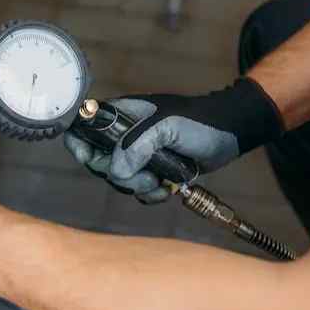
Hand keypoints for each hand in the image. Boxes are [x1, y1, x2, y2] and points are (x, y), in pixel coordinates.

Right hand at [63, 78, 283, 202]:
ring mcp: (138, 155)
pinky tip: (168, 188)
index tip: (90, 158)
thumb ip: (138, 144)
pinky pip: (138, 191)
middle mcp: (125, 135)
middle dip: (119, 174)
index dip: (80, 144)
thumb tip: (116, 170)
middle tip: (146, 175)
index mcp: (122, 115)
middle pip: (98, 161)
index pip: (84, 126)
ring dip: (138, 186)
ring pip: (118, 180)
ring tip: (162, 181)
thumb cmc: (199, 121)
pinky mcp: (152, 172)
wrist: (230, 135)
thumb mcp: (168, 126)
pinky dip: (151, 195)